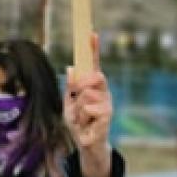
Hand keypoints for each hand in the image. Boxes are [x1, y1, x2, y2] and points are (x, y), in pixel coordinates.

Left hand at [65, 32, 112, 176]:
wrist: (86, 143)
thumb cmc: (78, 122)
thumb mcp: (69, 103)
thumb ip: (70, 87)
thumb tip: (70, 67)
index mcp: (93, 86)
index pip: (93, 64)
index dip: (93, 49)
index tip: (91, 33)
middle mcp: (103, 90)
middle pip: (92, 76)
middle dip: (80, 86)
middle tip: (75, 99)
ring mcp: (107, 101)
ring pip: (86, 95)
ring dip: (78, 108)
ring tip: (82, 117)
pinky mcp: (107, 113)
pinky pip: (88, 108)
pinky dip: (82, 117)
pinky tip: (87, 124)